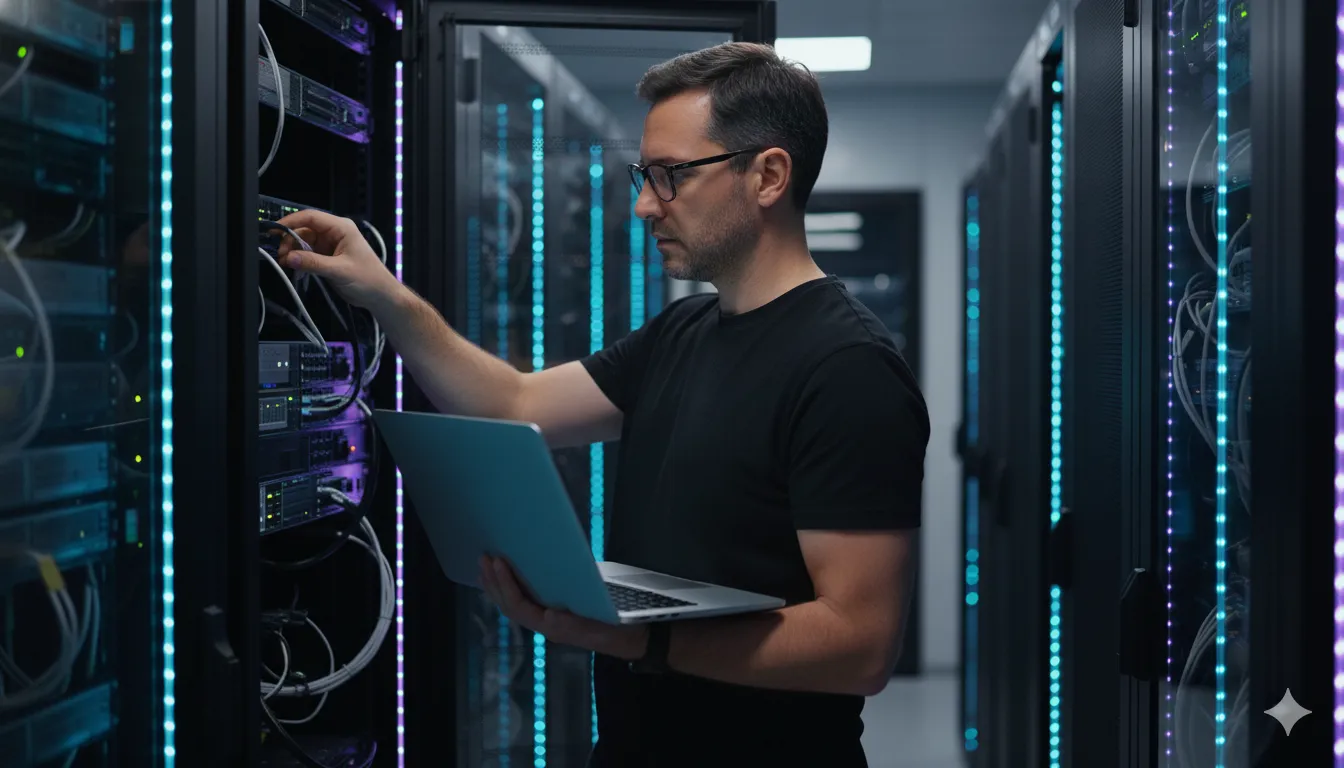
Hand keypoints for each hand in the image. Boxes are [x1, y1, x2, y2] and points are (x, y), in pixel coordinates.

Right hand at [274, 209, 402, 309]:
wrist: (380, 296)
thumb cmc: (368, 279)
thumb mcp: (339, 271)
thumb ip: (313, 263)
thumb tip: (289, 257)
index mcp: (341, 228)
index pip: (311, 217)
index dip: (291, 221)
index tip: (274, 230)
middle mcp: (334, 233)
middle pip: (304, 230)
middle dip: (290, 241)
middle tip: (281, 256)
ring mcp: (330, 245)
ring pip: (304, 242)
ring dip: (293, 251)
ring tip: (286, 264)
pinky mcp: (327, 257)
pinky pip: (308, 254)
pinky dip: (299, 259)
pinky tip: (293, 267)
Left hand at [478, 555, 648, 660]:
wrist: (633, 636)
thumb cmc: (618, 629)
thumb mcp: (601, 626)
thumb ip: (575, 625)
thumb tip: (549, 615)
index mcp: (554, 627)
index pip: (521, 606)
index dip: (507, 585)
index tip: (498, 562)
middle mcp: (547, 625)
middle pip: (511, 606)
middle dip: (495, 583)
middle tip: (483, 558)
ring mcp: (549, 619)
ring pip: (515, 604)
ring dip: (498, 585)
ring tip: (485, 566)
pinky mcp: (554, 612)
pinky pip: (525, 601)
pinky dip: (511, 588)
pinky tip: (506, 577)